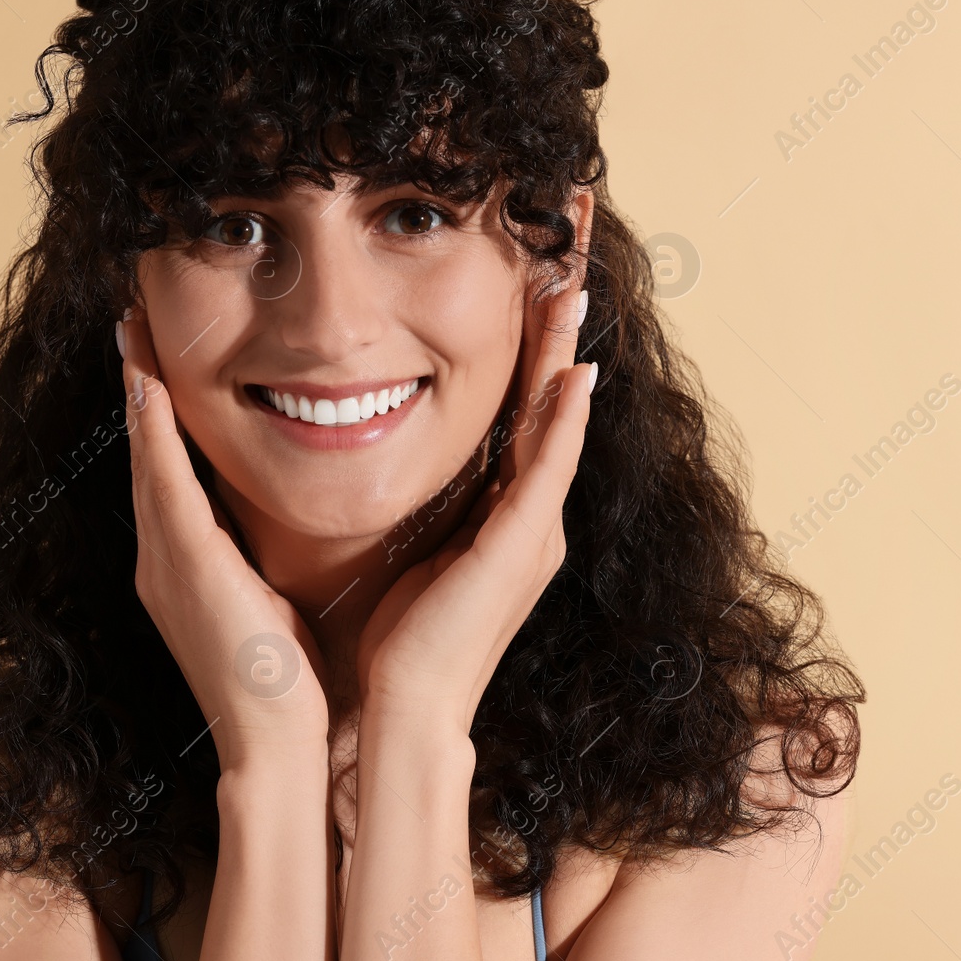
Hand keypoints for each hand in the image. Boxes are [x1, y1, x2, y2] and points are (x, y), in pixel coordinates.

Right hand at [117, 307, 330, 769]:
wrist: (281, 748)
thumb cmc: (291, 685)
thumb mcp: (276, 604)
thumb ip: (270, 560)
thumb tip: (301, 523)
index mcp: (186, 569)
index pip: (170, 475)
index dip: (159, 418)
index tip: (156, 360)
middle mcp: (162, 560)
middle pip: (146, 455)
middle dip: (138, 389)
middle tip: (131, 324)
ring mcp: (164, 563)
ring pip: (147, 458)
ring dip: (139, 392)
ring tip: (132, 331)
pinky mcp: (183, 566)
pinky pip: (164, 483)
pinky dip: (153, 431)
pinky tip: (149, 381)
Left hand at [354, 281, 594, 734]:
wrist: (400, 708)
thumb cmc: (397, 638)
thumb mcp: (412, 548)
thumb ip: (427, 502)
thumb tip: (384, 450)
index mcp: (505, 512)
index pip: (524, 407)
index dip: (532, 340)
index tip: (531, 273)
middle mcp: (533, 515)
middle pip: (554, 399)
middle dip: (559, 325)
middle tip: (569, 252)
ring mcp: (535, 531)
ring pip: (559, 420)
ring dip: (567, 351)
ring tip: (574, 284)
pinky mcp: (523, 548)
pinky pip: (549, 469)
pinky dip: (564, 420)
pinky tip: (575, 372)